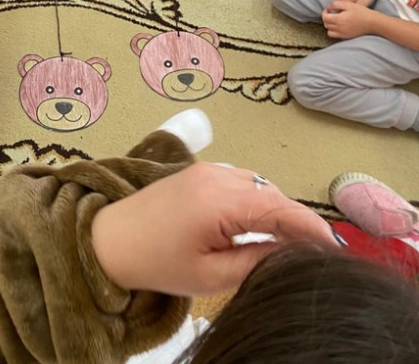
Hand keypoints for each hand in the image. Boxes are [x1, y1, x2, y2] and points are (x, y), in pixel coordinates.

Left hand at [91, 162, 335, 295]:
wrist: (111, 239)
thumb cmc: (157, 262)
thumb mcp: (211, 274)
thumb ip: (256, 260)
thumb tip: (292, 252)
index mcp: (219, 201)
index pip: (279, 208)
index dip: (310, 227)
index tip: (334, 247)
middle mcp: (217, 176)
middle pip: (272, 195)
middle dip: (295, 220)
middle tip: (314, 252)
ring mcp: (208, 169)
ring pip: (258, 186)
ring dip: (275, 209)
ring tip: (288, 242)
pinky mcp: (201, 171)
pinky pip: (241, 182)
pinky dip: (256, 200)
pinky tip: (258, 224)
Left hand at [322, 0, 375, 38]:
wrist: (372, 22)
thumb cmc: (361, 12)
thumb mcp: (348, 4)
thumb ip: (335, 4)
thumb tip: (328, 8)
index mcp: (339, 19)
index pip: (324, 17)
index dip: (324, 12)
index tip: (329, 9)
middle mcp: (339, 28)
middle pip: (326, 24)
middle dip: (326, 18)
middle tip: (332, 13)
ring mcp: (343, 34)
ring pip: (329, 31)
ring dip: (330, 25)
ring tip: (335, 20)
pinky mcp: (346, 37)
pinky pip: (335, 36)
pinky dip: (334, 31)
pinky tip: (340, 26)